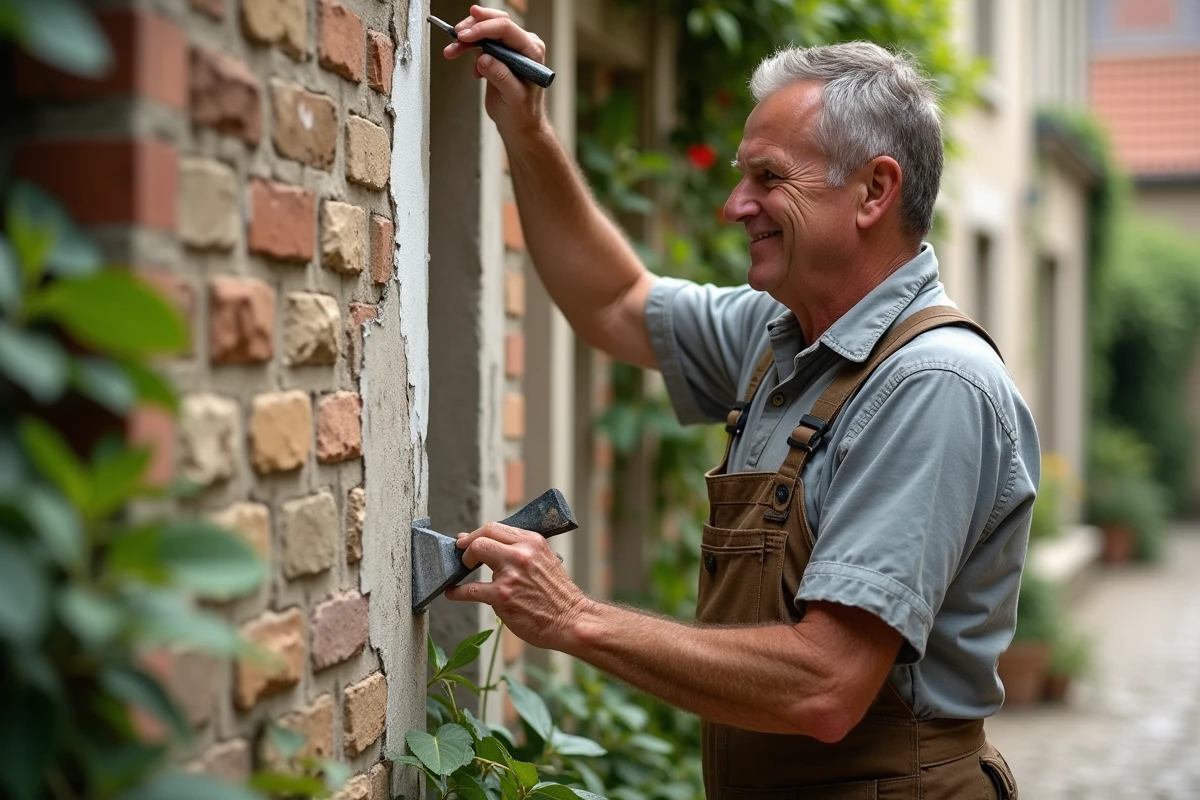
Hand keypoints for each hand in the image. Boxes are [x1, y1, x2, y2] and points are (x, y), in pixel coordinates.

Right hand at [442, 5, 548, 137]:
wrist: (519, 123)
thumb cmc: (522, 112)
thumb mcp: (513, 97)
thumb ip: (501, 76)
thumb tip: (485, 58)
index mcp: (532, 51)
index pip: (507, 29)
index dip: (484, 29)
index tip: (465, 36)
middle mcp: (523, 45)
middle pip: (496, 23)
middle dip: (474, 26)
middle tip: (457, 35)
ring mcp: (510, 48)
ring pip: (486, 31)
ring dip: (466, 38)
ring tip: (452, 50)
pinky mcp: (498, 54)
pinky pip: (481, 42)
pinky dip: (467, 47)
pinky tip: (463, 58)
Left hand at [443, 521, 590, 650]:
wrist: (572, 620)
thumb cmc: (559, 595)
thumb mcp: (545, 560)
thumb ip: (522, 551)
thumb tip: (491, 544)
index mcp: (533, 542)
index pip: (495, 527)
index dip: (477, 534)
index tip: (468, 541)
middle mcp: (522, 553)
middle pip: (482, 535)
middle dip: (468, 546)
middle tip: (465, 557)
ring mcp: (511, 573)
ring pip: (475, 553)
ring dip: (464, 563)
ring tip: (462, 572)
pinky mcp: (502, 595)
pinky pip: (471, 589)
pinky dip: (457, 592)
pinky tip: (453, 593)